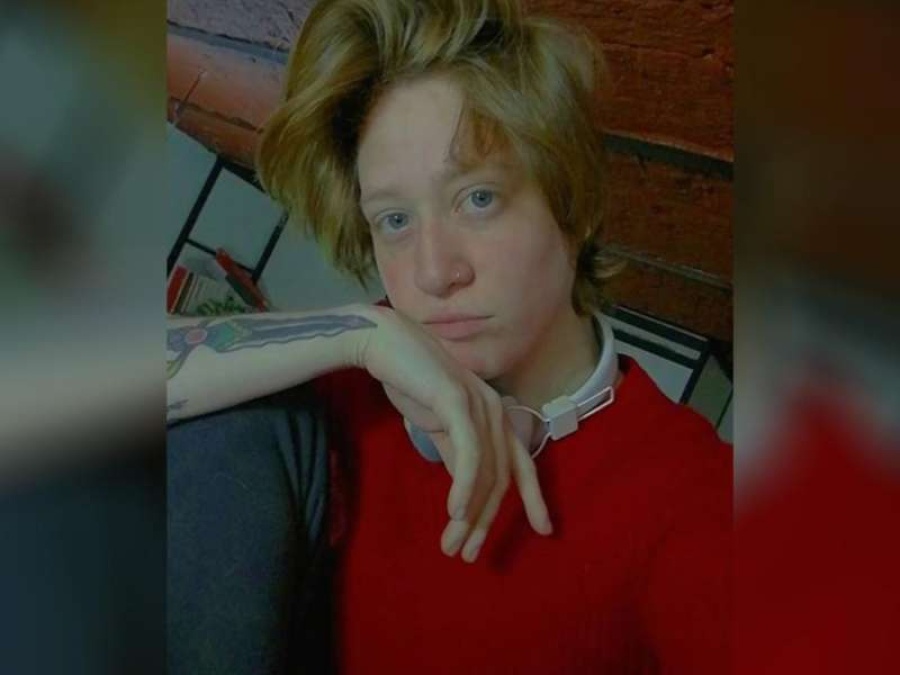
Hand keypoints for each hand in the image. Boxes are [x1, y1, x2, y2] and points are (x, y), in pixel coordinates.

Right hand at [357, 306, 552, 561]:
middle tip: (467, 555)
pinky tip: (454, 513)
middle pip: (501, 477)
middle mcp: (496, 411)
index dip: (535, 498)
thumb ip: (457, 454)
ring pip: (486, 472)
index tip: (543, 529)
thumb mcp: (439, 426)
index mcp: (496, 416)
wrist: (385, 344)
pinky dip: (464, 486)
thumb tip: (466, 492)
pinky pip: (468, 452)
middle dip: (485, 521)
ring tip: (453, 546)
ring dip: (469, 515)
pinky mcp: (458, 401)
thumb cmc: (410, 382)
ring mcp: (480, 404)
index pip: (521, 464)